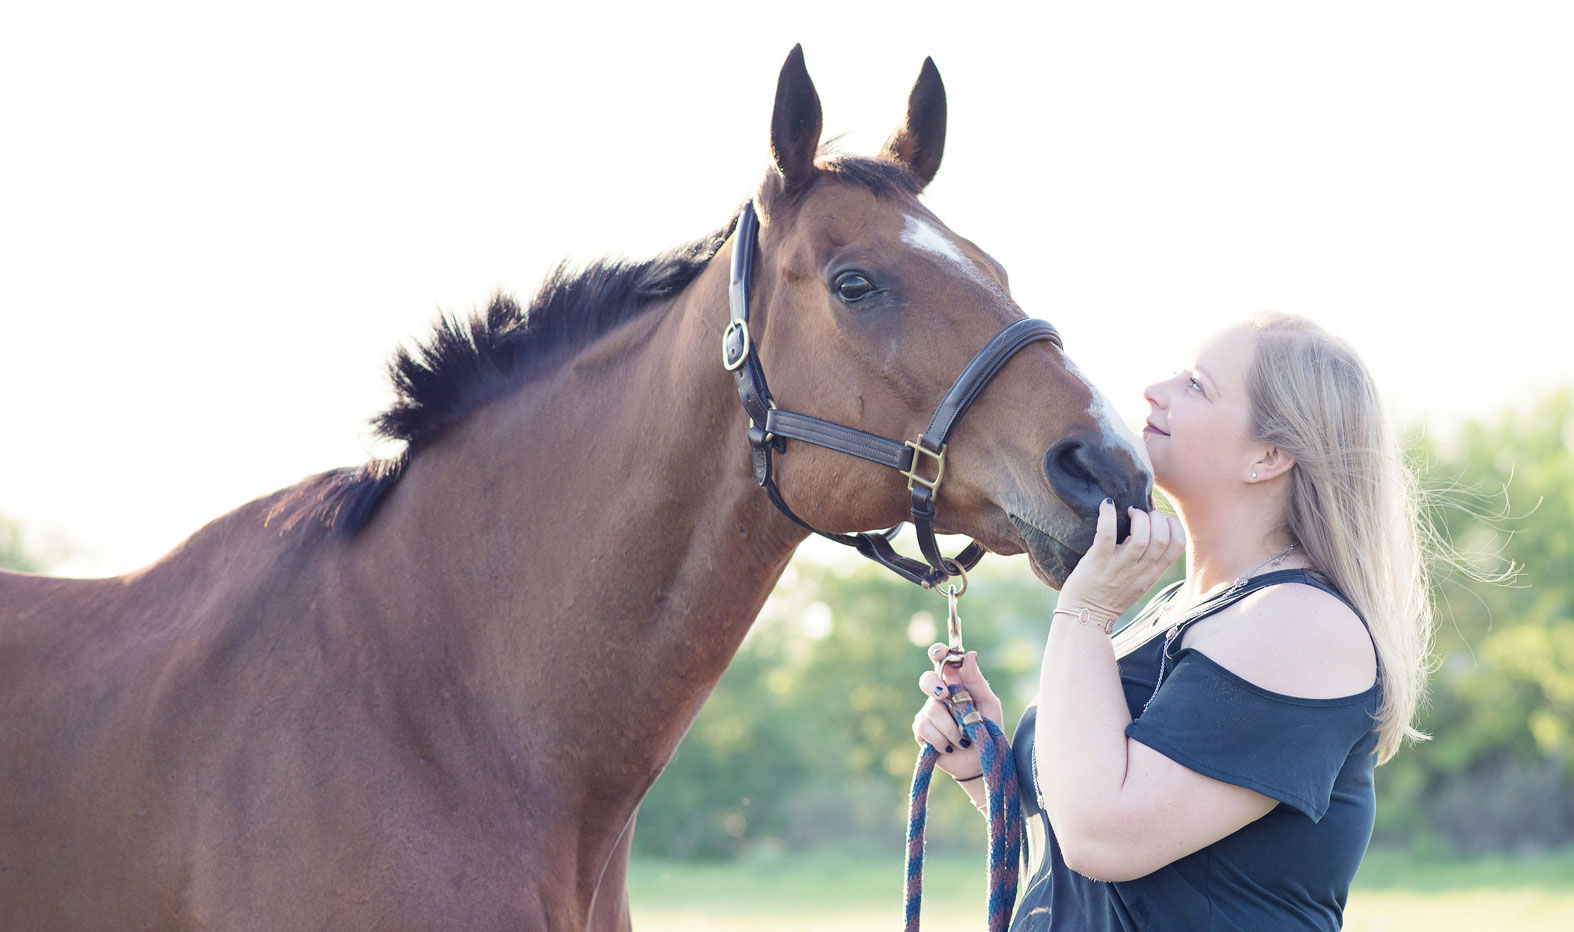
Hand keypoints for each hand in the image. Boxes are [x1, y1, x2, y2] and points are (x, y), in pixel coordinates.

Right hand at [911, 648, 1003, 782]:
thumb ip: (977, 682)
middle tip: (944, 695)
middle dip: (933, 686)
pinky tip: (949, 747)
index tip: (941, 653)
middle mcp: (940, 696)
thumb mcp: (989, 705)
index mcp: (957, 684)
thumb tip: (970, 654)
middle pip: (927, 680)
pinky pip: (925, 727)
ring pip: (931, 709)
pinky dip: (941, 739)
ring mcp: (929, 713)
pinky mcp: (921, 731)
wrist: (980, 764)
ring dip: (950, 727)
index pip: (942, 662)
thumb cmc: (988, 731)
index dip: (938, 652)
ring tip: (962, 739)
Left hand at [1058, 500, 1185, 622]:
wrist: (1085, 617)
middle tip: (1141, 514)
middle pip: (1161, 538)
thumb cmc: (1111, 597)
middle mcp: (1140, 571)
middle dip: (1156, 517)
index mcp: (1153, 574)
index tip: (1160, 520)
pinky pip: (1107, 534)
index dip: (1173, 525)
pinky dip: (1107, 515)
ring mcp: (1119, 566)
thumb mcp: (1140, 582)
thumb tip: (1150, 530)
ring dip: (1138, 517)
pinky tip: (1106, 505)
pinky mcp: (1098, 561)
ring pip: (1140, 537)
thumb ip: (1149, 563)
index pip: (1178, 545)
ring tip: (1129, 512)